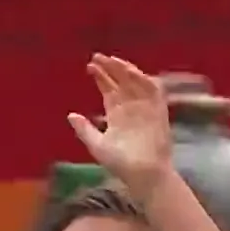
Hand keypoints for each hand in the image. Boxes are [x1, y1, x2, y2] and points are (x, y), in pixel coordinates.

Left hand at [67, 54, 173, 196]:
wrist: (145, 173)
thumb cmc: (121, 164)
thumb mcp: (97, 146)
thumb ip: (84, 130)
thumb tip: (70, 115)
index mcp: (116, 114)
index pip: (108, 89)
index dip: (100, 77)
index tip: (90, 66)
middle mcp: (131, 107)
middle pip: (120, 81)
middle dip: (110, 68)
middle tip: (98, 56)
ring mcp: (145, 107)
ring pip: (136, 82)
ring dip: (125, 70)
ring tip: (112, 60)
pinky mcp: (159, 110)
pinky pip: (154, 90)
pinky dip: (144, 79)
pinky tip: (130, 72)